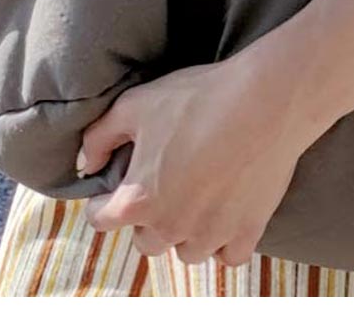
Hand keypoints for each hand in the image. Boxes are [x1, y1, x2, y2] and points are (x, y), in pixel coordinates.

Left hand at [79, 51, 318, 265]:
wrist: (265, 101)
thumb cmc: (198, 98)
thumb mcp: (137, 104)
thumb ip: (100, 137)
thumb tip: (88, 164)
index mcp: (138, 200)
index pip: (102, 220)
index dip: (104, 201)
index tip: (115, 188)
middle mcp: (170, 227)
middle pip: (147, 241)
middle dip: (149, 218)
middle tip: (166, 185)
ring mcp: (211, 234)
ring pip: (188, 251)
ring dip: (187, 231)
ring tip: (198, 197)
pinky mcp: (248, 232)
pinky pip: (228, 256)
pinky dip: (225, 241)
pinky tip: (226, 214)